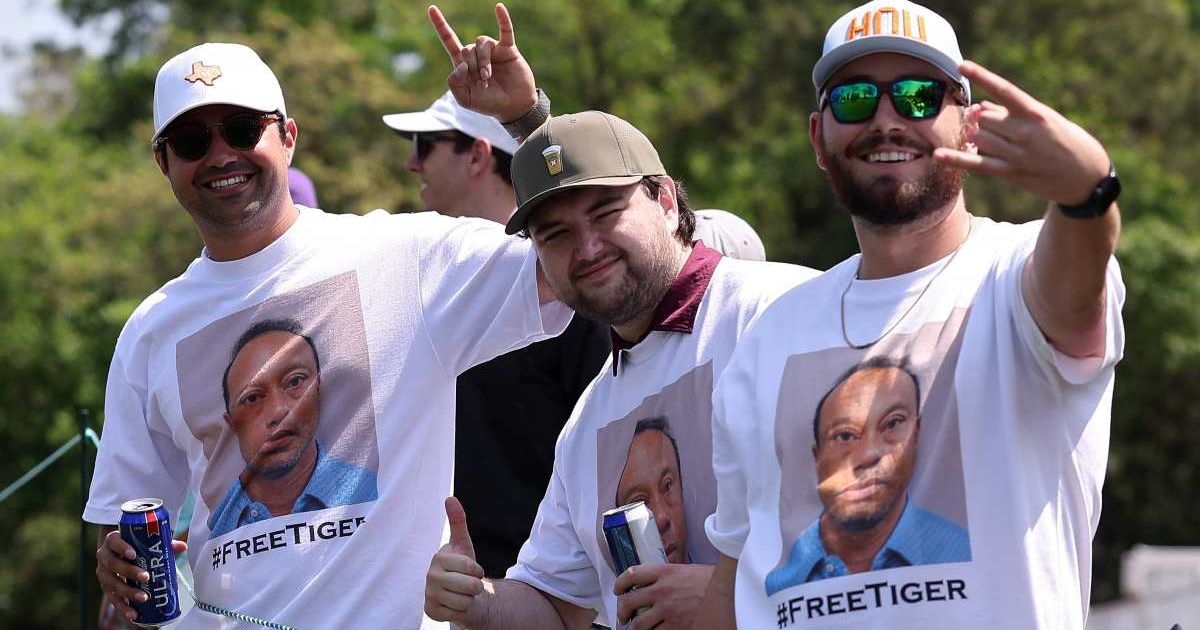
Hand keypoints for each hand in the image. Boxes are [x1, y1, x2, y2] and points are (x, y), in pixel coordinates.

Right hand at [95, 529, 186, 622]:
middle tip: (146, 577)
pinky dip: (123, 608)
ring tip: (144, 597)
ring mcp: (104, 574)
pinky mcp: (107, 588)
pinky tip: (133, 615)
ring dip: (128, 592)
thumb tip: (183, 547)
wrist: (117, 552)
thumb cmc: (134, 545)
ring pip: (112, 583)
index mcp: (112, 541)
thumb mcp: (146, 542)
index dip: (122, 547)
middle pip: (113, 564)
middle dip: (129, 571)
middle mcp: (104, 557)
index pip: (113, 541)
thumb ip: (163, 544)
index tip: (133, 554)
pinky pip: (113, 599)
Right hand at [424, 497, 486, 623]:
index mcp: (438, 558)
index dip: (477, 570)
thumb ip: (458, 522)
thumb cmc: (463, 568)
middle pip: (470, 585)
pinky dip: (462, 610)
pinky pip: (458, 613)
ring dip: (469, 599)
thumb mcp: (463, 545)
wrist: (459, 593)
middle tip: (469, 584)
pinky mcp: (431, 611)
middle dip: (476, 586)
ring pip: (465, 601)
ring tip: (462, 593)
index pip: (470, 567)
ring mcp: (429, 594)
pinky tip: (455, 604)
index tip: (472, 570)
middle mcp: (430, 576)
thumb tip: (450, 498)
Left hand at [427, 3, 537, 121]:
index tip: (432, 9)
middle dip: (472, 67)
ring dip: (483, 62)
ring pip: (480, 44)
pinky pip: (505, 31)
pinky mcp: (508, 49)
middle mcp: (477, 54)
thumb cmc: (489, 103)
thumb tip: (461, 64)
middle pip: (466, 49)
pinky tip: (498, 8)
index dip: (440, 25)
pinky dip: (502, 19)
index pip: (449, 40)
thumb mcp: (464, 99)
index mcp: (464, 64)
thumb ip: (454, 83)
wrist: (513, 107)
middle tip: (482, 84)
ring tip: (487, 77)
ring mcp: (493, 50)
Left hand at [613, 563, 713, 629]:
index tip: (618, 589)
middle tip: (623, 616)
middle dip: (623, 611)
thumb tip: (657, 585)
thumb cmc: (713, 581)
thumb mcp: (688, 571)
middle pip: (630, 601)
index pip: (632, 574)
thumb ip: (670, 577)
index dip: (620, 583)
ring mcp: (668, 609)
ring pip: (639, 623)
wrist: (730, 592)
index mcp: (665, 571)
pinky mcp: (677, 625)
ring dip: (635, 627)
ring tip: (636, 628)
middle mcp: (662, 589)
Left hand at [934, 60, 1110, 206]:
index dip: (982, 76)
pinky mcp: (1012, 173)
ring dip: (976, 136)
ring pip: (980, 138)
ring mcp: (1018, 154)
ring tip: (984, 138)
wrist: (1087, 177)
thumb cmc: (1066, 141)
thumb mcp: (1045, 120)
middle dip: (978, 119)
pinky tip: (938, 155)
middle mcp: (1025, 132)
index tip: (963, 65)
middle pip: (985, 118)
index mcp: (1036, 113)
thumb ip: (1012, 113)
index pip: (1004, 89)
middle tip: (981, 123)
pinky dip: (957, 159)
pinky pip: (978, 164)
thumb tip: (980, 106)